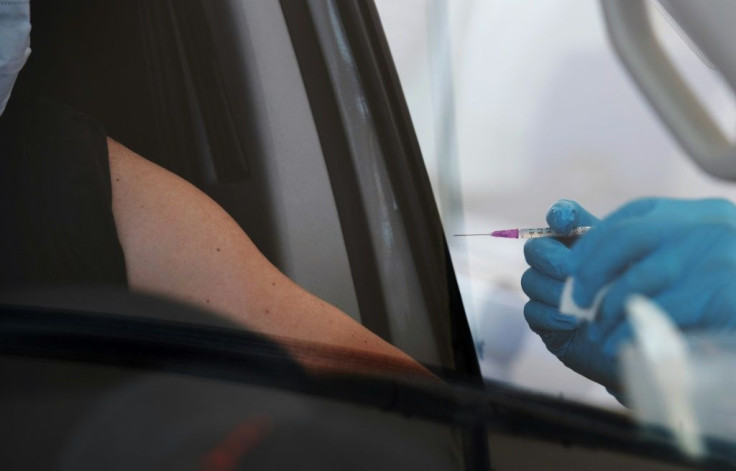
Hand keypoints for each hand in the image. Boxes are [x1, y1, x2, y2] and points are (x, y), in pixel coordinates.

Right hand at [521, 199, 620, 391]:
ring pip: (530, 280)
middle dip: (551, 259)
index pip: (561, 217)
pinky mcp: (543, 320)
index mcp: (583, 242)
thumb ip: (619, 250)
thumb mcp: (639, 269)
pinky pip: (531, 310)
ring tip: (579, 303)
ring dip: (553, 291)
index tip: (565, 222)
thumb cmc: (641, 301)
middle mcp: (559, 263)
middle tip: (570, 270)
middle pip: (535, 249)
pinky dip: (551, 315)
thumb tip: (604, 237)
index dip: (559, 215)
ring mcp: (547, 292)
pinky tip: (572, 321)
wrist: (638, 344)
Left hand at [567, 197, 735, 355]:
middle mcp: (707, 226)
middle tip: (575, 297)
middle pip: (625, 239)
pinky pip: (655, 312)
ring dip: (607, 308)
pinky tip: (619, 343)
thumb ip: (653, 250)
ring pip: (636, 279)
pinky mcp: (720, 292)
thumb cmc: (726, 293)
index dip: (593, 241)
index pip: (632, 215)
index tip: (572, 267)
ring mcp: (716, 257)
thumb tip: (583, 248)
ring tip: (599, 329)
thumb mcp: (695, 259)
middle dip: (590, 270)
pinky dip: (628, 330)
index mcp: (699, 214)